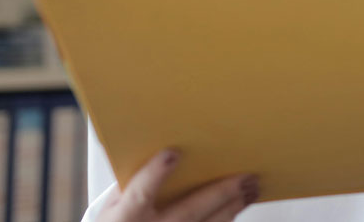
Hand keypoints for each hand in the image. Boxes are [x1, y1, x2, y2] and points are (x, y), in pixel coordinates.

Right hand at [98, 149, 258, 221]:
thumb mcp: (110, 208)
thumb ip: (129, 183)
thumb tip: (152, 148)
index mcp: (127, 217)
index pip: (140, 194)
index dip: (156, 174)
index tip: (172, 153)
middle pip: (189, 212)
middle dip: (220, 192)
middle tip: (244, 175)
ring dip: (233, 206)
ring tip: (252, 187)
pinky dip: (227, 218)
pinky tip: (240, 205)